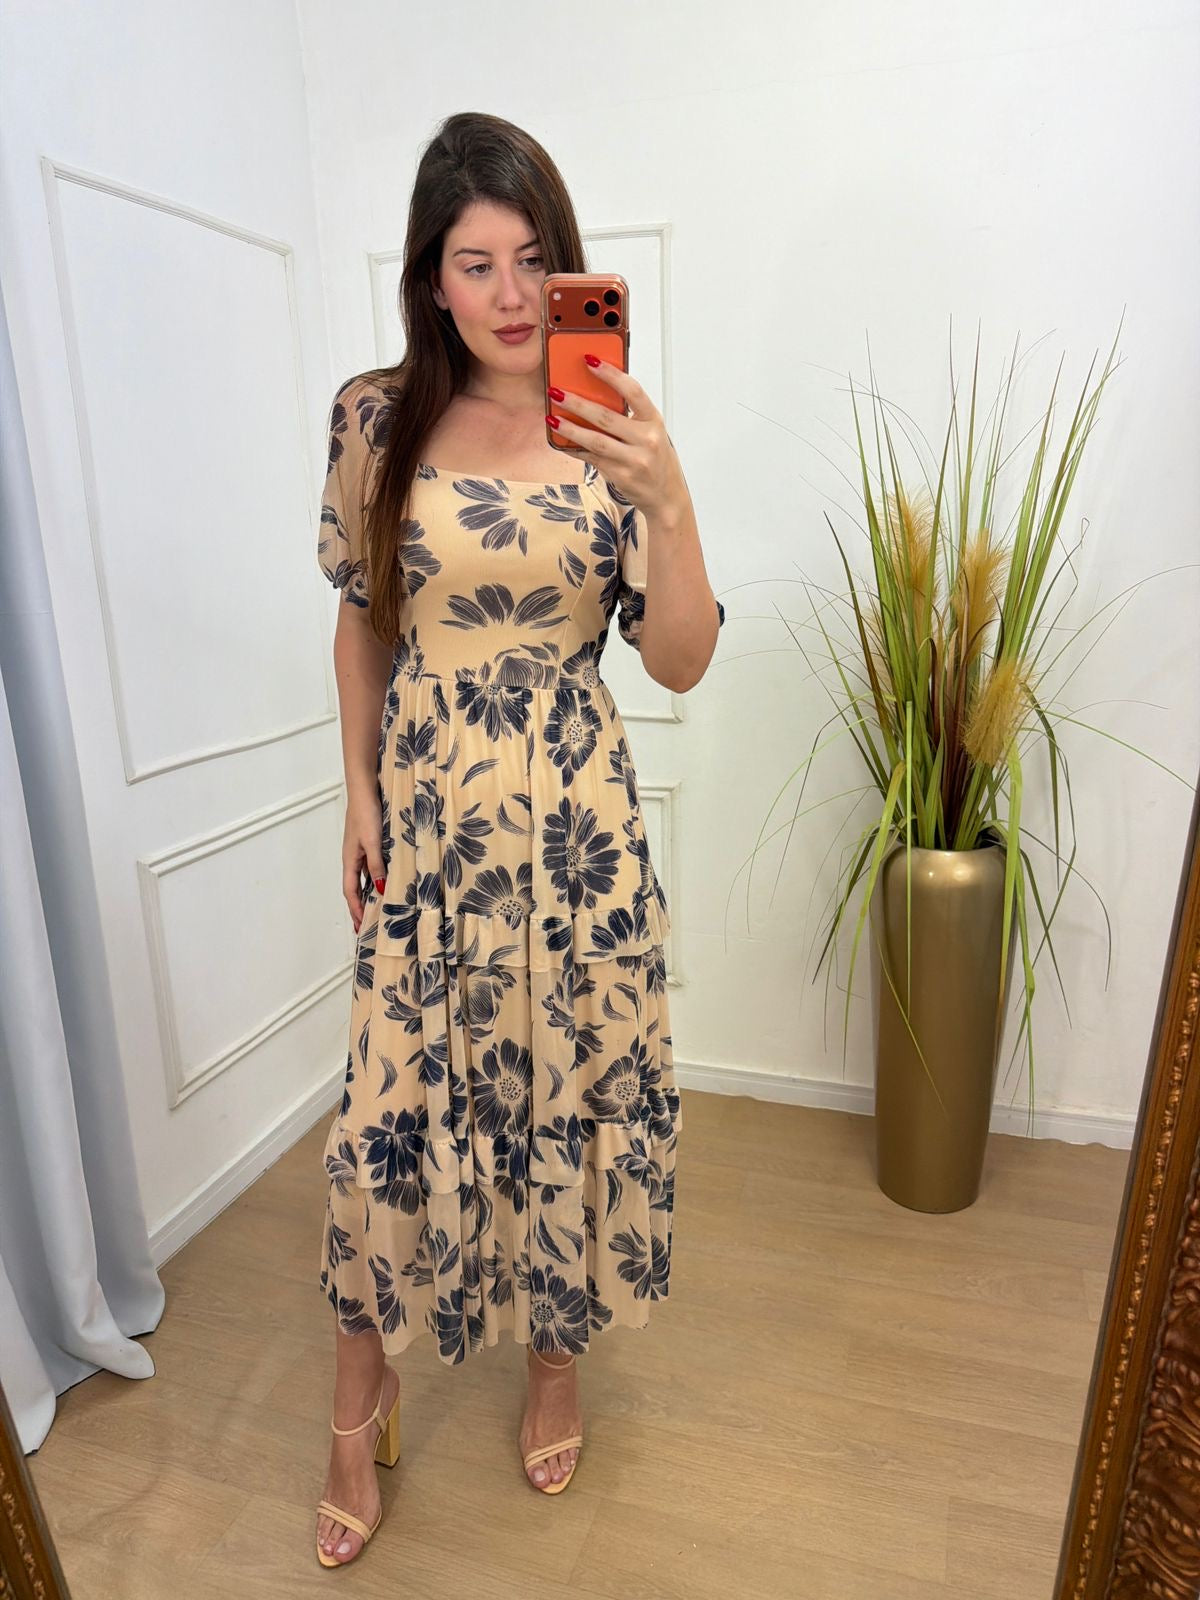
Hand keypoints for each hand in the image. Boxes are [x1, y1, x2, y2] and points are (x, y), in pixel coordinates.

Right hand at [343, 792, 384, 932]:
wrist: (364, 789)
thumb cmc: (366, 814)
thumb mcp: (372, 842)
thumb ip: (376, 865)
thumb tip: (380, 890)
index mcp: (350, 860)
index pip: (350, 891)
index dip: (356, 909)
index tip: (361, 926)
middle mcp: (353, 858)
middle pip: (354, 888)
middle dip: (359, 907)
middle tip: (366, 924)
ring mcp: (359, 850)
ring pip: (362, 878)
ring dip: (367, 894)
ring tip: (376, 909)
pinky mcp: (368, 842)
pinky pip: (370, 866)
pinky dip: (375, 878)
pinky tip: (384, 881)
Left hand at [547, 358, 687, 520]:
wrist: (666, 496)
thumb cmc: (656, 459)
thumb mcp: (651, 432)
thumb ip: (629, 416)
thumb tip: (594, 395)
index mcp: (653, 421)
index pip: (632, 391)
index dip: (610, 374)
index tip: (590, 361)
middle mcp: (646, 439)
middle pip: (606, 417)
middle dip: (577, 403)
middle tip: (557, 392)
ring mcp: (634, 460)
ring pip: (595, 440)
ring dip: (570, 428)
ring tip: (553, 418)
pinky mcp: (621, 476)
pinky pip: (592, 458)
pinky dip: (575, 449)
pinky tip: (562, 442)